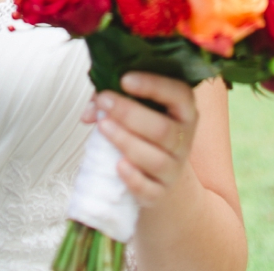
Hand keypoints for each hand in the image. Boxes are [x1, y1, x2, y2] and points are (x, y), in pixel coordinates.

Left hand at [82, 73, 196, 205]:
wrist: (157, 174)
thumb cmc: (143, 130)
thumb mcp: (135, 106)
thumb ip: (111, 99)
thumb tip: (90, 111)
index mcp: (183, 111)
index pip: (179, 94)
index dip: (153, 85)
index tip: (124, 80)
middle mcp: (184, 139)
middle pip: (163, 129)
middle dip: (130, 114)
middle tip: (104, 102)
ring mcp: (174, 169)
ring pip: (156, 159)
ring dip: (126, 141)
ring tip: (103, 126)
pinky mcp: (160, 193)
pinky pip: (150, 189)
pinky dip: (134, 179)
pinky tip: (118, 165)